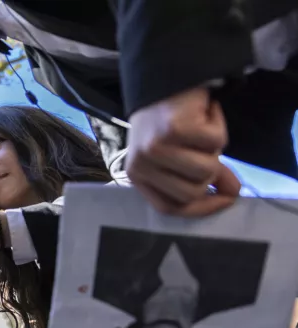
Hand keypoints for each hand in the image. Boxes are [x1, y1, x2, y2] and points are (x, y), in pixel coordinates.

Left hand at [126, 87, 240, 215]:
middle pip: (191, 191)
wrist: (165, 78)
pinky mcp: (173, 129)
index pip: (170, 208)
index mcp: (138, 175)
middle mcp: (141, 165)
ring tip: (202, 130)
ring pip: (205, 170)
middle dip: (211, 173)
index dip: (201, 208)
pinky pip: (215, 142)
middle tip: (207, 149)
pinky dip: (219, 125)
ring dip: (214, 149)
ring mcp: (155, 148)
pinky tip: (205, 113)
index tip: (226, 200)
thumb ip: (201, 176)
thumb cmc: (169, 121)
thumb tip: (232, 194)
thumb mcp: (179, 154)